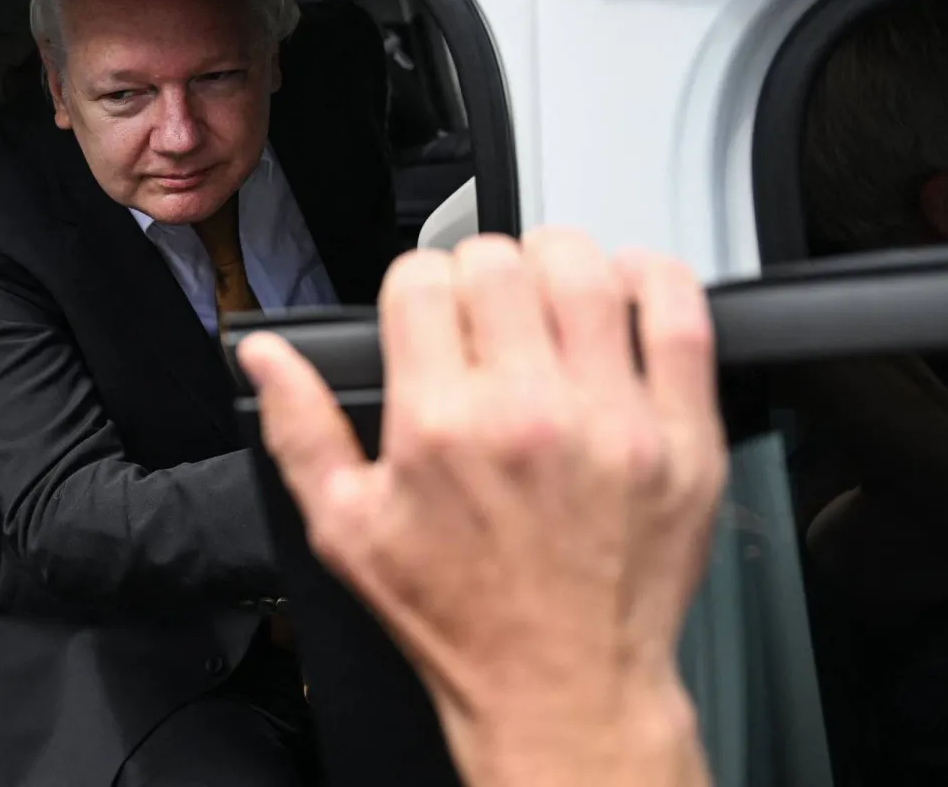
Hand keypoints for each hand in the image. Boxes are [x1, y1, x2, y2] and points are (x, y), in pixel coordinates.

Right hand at [238, 230, 723, 786]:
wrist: (564, 684)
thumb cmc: (463, 615)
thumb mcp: (348, 530)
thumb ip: (301, 429)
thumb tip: (265, 356)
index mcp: (440, 426)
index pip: (421, 280)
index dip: (417, 284)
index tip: (428, 311)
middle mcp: (527, 413)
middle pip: (498, 263)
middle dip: (480, 271)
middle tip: (486, 308)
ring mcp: (613, 420)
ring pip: (585, 270)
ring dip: (558, 262)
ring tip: (549, 292)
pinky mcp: (682, 436)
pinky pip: (680, 316)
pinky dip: (654, 280)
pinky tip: (628, 289)